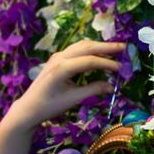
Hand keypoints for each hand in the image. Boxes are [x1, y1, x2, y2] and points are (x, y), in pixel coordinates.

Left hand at [6, 40, 124, 127]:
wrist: (29, 108)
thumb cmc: (49, 106)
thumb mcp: (73, 99)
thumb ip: (93, 90)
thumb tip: (111, 86)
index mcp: (62, 68)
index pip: (89, 61)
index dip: (107, 63)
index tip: (120, 68)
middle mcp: (59, 57)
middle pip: (87, 47)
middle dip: (106, 47)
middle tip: (124, 48)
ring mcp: (57, 56)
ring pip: (81, 46)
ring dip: (98, 46)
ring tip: (115, 49)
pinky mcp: (57, 59)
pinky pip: (76, 50)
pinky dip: (90, 50)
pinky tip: (99, 54)